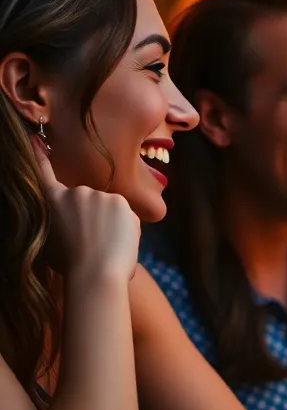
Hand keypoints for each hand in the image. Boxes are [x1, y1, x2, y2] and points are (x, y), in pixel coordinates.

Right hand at [32, 136, 140, 282]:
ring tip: (105, 245)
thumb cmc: (72, 266)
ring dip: (111, 224)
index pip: (45, 173)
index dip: (39, 155)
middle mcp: (77, 192)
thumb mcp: (52, 242)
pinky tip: (118, 242)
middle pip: (90, 202)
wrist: (96, 273)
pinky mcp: (121, 202)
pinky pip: (126, 215)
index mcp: (54, 201)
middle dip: (95, 218)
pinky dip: (126, 227)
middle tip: (93, 242)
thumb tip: (69, 224)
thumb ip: (61, 223)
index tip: (36, 137)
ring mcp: (100, 195)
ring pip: (110, 209)